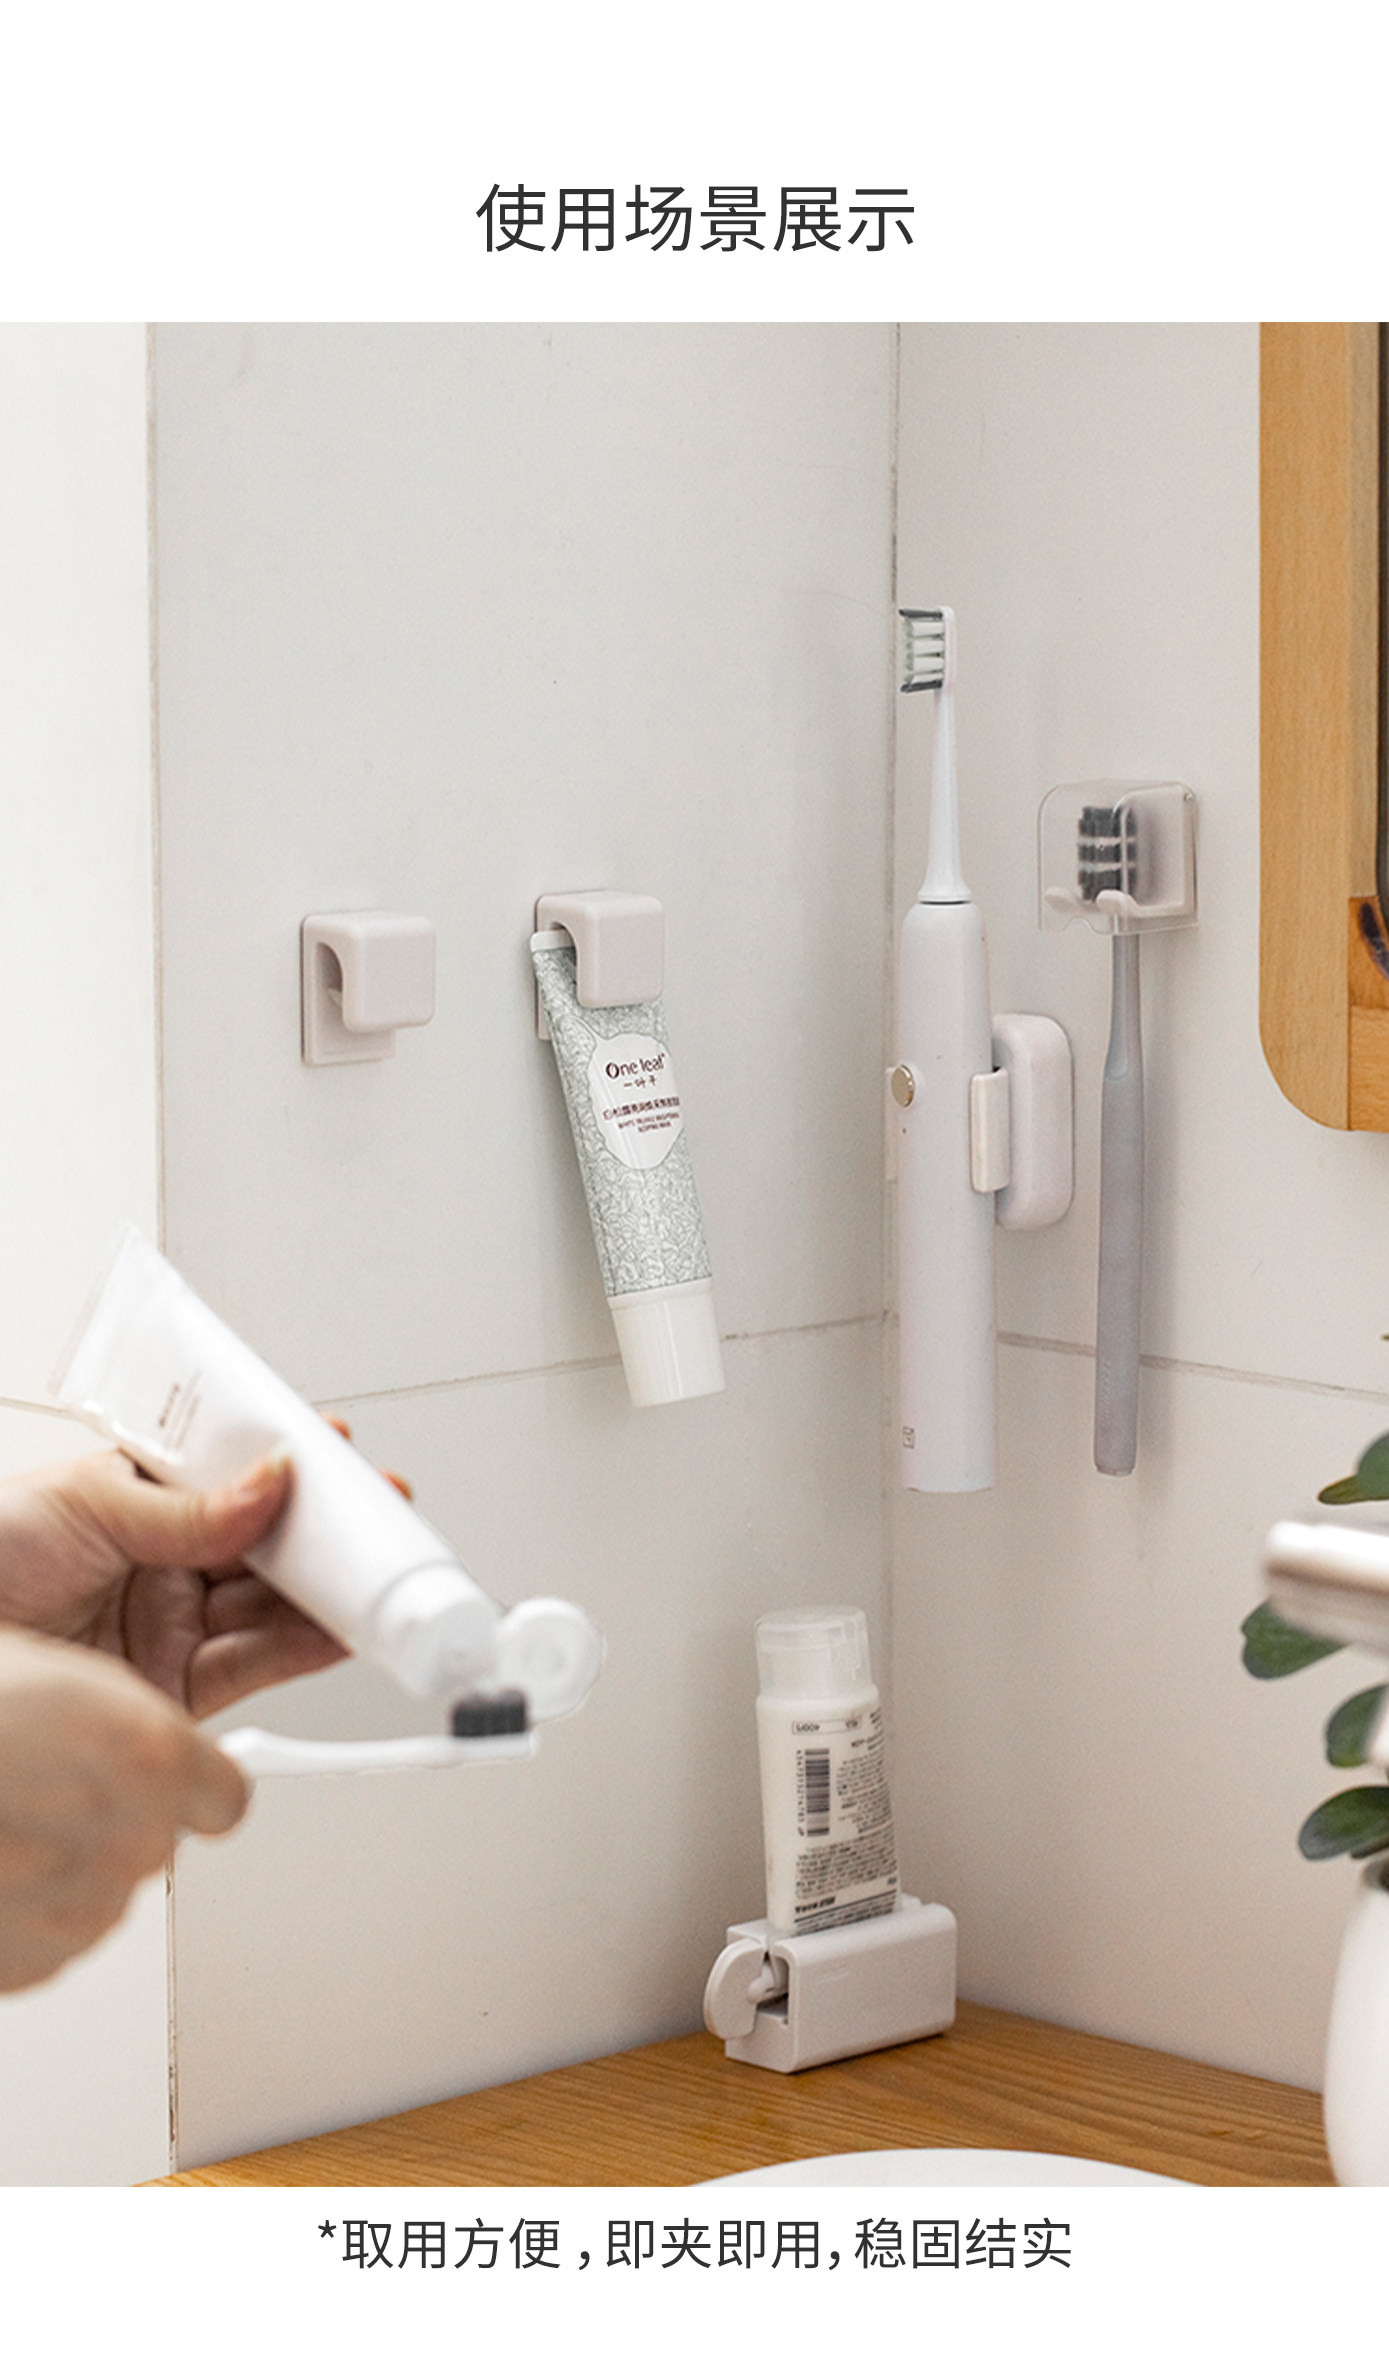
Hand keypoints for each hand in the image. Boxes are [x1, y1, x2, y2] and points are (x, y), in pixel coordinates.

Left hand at [0, 1449, 346, 1719]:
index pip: (234, 1477)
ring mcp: (174, 1624)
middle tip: (381, 1515)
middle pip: (268, 1544)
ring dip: (329, 1589)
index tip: (339, 1456)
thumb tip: (270, 1481)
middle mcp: (166, 1563)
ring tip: (376, 1573)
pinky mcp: (176, 1688)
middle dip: (329, 1530)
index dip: (291, 1467)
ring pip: (274, 1604)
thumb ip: (186, 1509)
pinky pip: (256, 1663)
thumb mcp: (86, 1505)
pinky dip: (306, 1646)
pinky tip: (340, 1626)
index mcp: (142, 1500)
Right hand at [0, 1625, 245, 1990]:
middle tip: (35, 1771)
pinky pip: (47, 1937)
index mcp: (146, 1753)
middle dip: (109, 1812)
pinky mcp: (27, 1964)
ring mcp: (76, 1912)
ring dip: (60, 1860)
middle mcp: (125, 1841)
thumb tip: (168, 1747)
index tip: (150, 1768)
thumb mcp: (45, 1669)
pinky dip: (18, 1908)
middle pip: (155, 1841)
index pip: (225, 1794)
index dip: (182, 1776)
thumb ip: (128, 1720)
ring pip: (99, 1890)